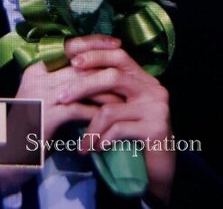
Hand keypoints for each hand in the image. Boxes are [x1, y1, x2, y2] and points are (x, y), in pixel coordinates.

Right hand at [0, 34, 121, 194]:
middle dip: (107, 66)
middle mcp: (38, 76)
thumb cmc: (33, 122)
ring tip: (124, 97)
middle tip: (129, 70)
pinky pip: (79, 110)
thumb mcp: (45, 95)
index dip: (94, 42)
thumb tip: (94, 66)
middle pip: (80, 64)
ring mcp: (40, 95)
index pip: (70, 45)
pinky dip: (96, 114)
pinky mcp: (46, 116)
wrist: (10, 153)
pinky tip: (108, 118)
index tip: (116, 43)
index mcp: (38, 67)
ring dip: (106, 92)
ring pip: (82, 85)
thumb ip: (63, 80)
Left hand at [61, 46, 175, 204]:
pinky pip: (118, 130)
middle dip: (82, 86)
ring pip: (111, 108)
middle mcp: (153, 87)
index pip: (119, 55)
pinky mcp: (156, 128)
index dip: (95, 55)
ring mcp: (156, 107)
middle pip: (113, 76)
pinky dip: (102, 139)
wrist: (161, 167)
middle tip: (61, 98)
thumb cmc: (135, 135)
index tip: (72, 61)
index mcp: (143, 78)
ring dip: (90, 128)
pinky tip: (97, 148)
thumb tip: (72, 76)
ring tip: (83, 144)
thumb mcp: (122, 108)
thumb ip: (107, 91)